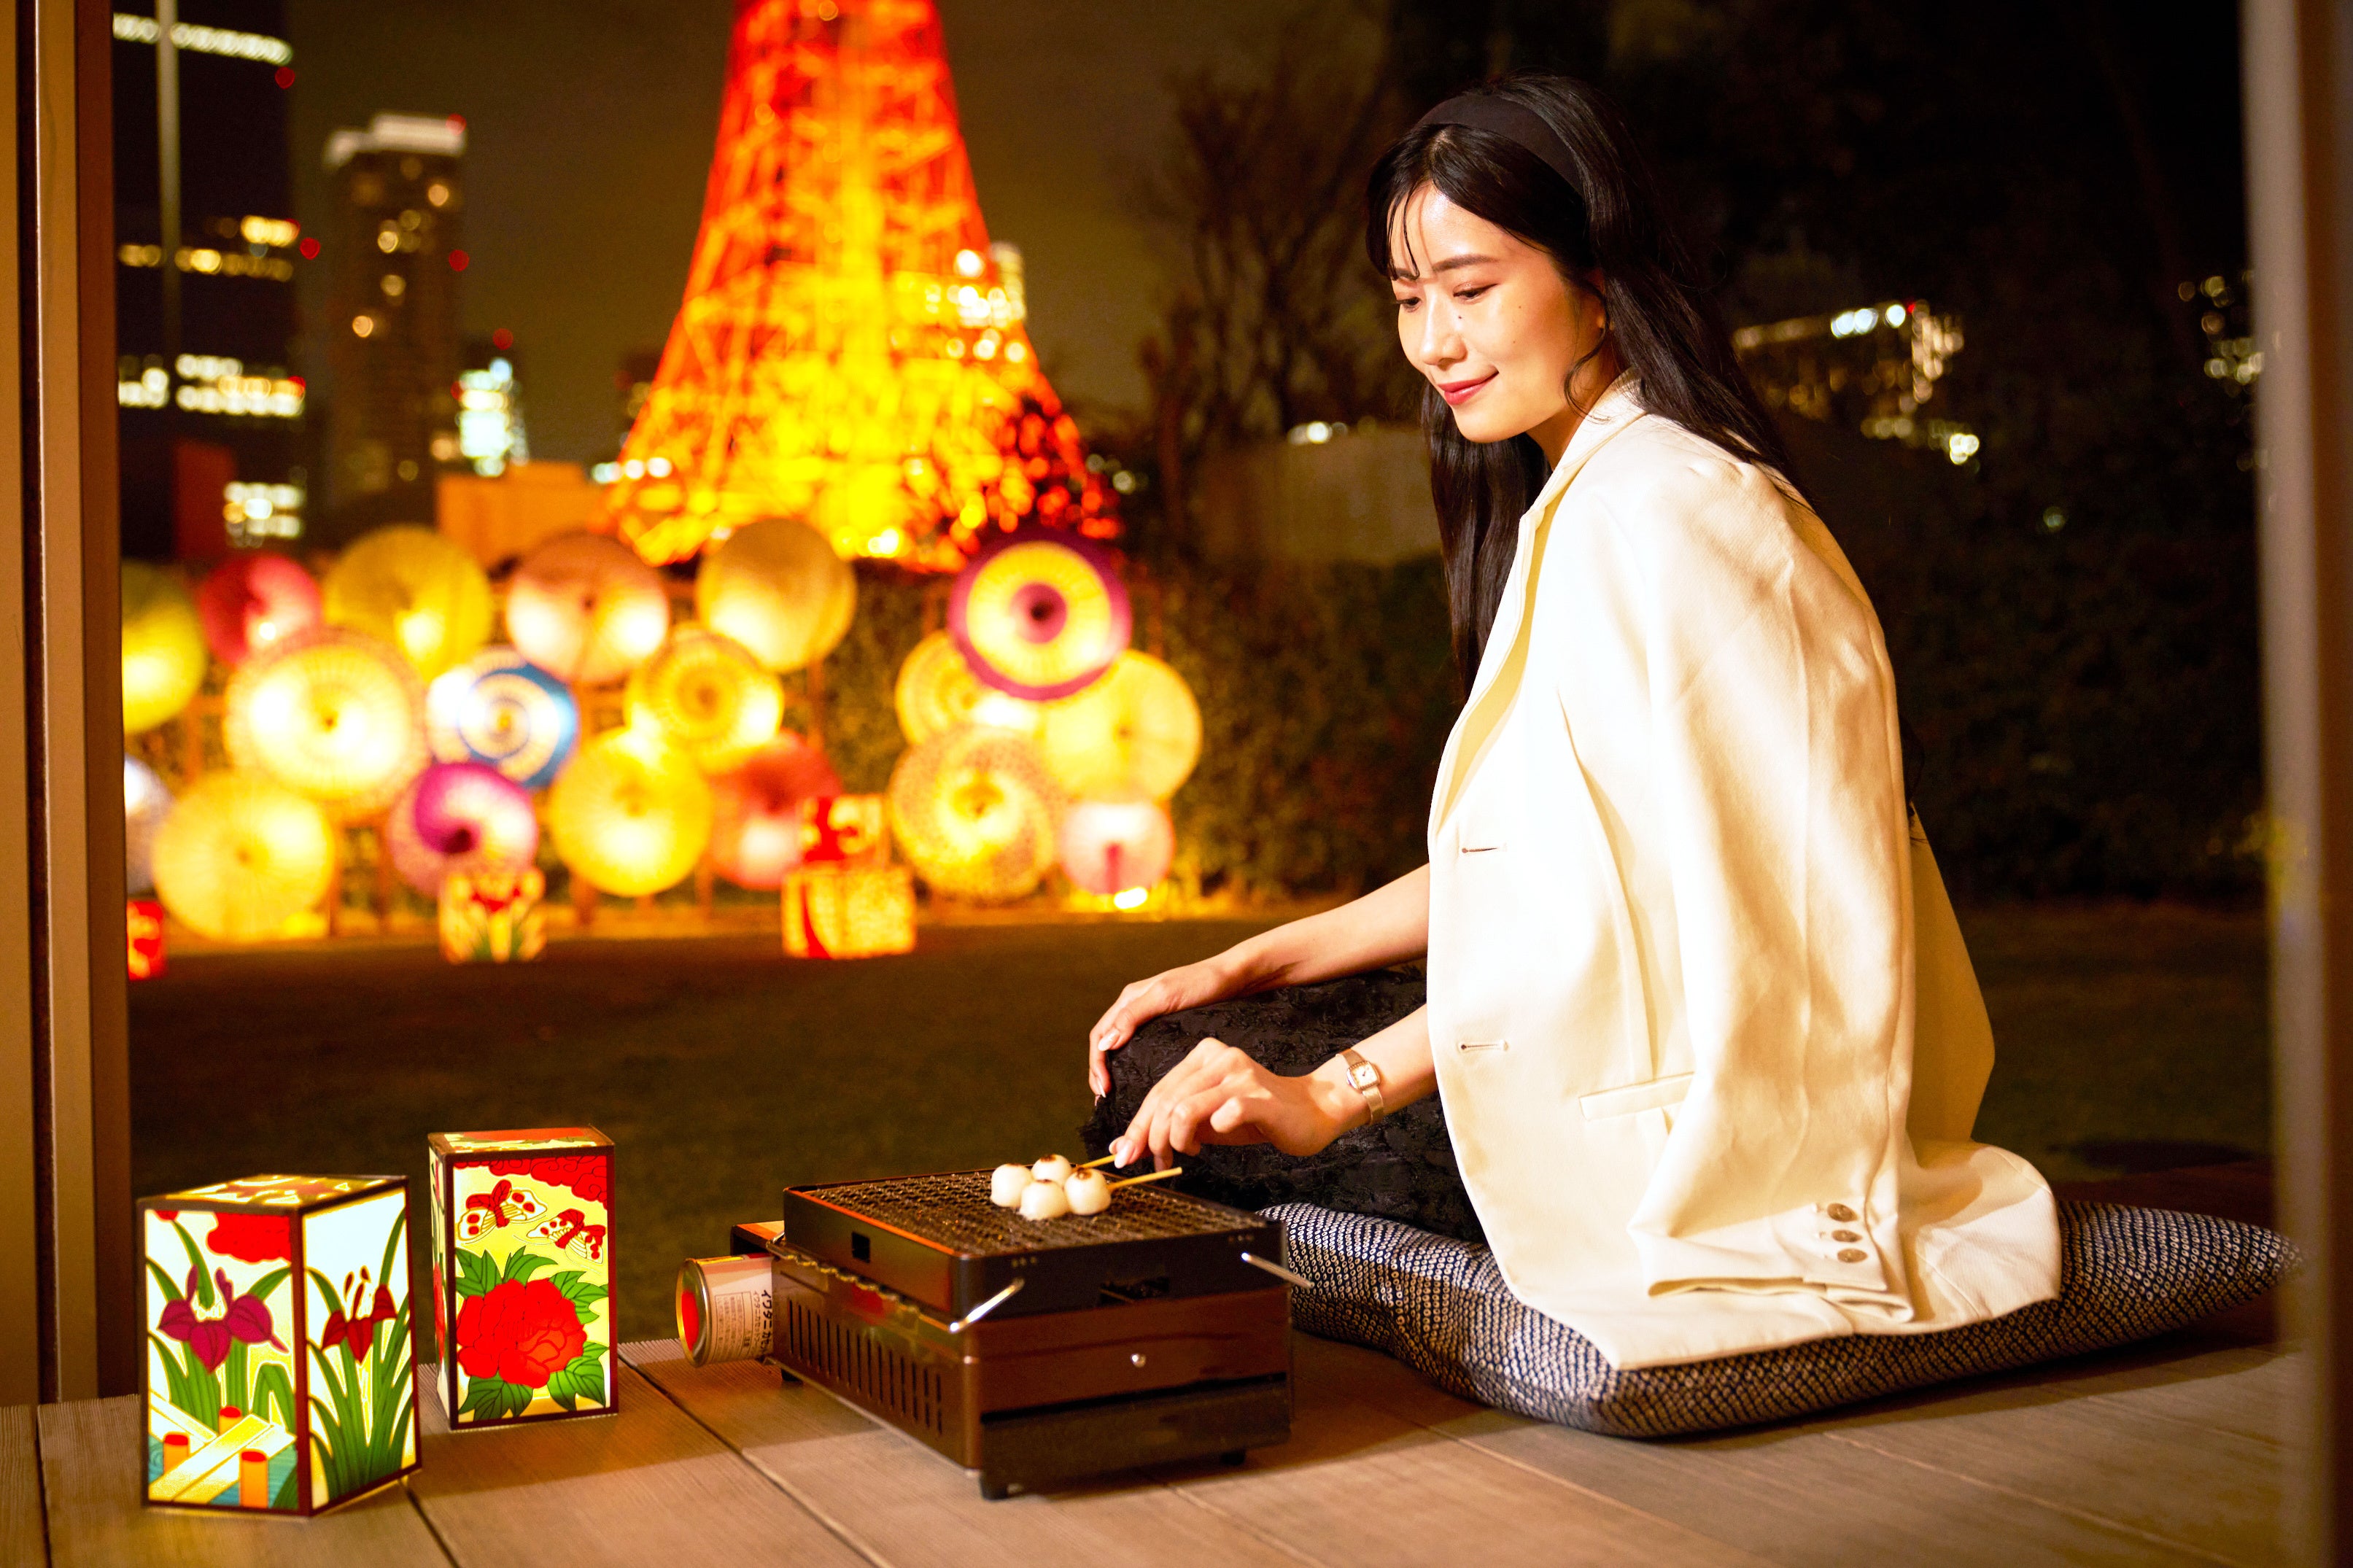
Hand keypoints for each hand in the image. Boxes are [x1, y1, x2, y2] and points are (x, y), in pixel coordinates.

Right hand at [1087, 957, 1244, 1096]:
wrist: (1236, 977)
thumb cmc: (1203, 984)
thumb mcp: (1165, 996)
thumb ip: (1133, 1016)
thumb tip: (1105, 1044)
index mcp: (1129, 999)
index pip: (1100, 1035)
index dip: (1096, 1064)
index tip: (1104, 1090)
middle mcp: (1135, 1007)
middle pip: (1105, 1043)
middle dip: (1099, 1071)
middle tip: (1104, 1099)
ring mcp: (1150, 1017)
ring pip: (1120, 1046)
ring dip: (1112, 1070)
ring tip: (1114, 1096)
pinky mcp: (1167, 1026)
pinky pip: (1139, 1047)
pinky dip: (1130, 1065)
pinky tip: (1138, 1081)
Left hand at [1108, 1038, 1356, 1169]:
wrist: (1312, 1112)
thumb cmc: (1256, 1115)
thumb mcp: (1207, 1118)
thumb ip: (1171, 1124)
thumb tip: (1124, 1144)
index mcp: (1204, 1055)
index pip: (1158, 1091)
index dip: (1137, 1125)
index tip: (1124, 1153)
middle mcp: (1220, 1058)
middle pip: (1166, 1100)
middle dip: (1150, 1137)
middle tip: (1153, 1162)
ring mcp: (1239, 1075)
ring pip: (1184, 1108)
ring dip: (1174, 1140)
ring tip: (1184, 1153)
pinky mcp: (1258, 1096)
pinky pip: (1222, 1115)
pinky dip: (1207, 1134)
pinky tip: (1210, 1143)